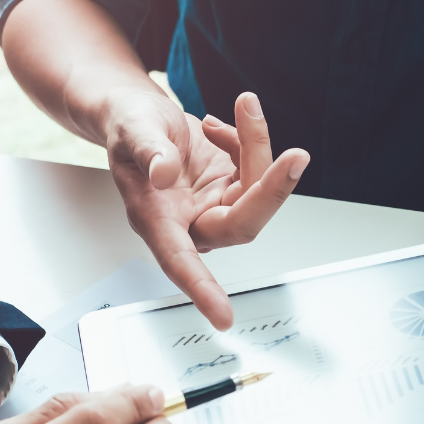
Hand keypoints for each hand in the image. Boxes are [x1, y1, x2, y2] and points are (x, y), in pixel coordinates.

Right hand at [104, 88, 309, 329]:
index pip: (181, 262)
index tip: (223, 317)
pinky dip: (249, 140)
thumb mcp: (131, 129)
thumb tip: (164, 173)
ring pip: (257, 190)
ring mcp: (216, 205)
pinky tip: (218, 126)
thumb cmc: (128, 128)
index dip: (201, 290)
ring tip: (245, 107)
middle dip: (272, 189)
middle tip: (295, 156)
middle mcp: (191, 220)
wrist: (138, 114)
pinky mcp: (233, 187)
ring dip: (259, 147)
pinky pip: (258, 169)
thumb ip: (148, 151)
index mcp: (157, 220)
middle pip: (242, 223)